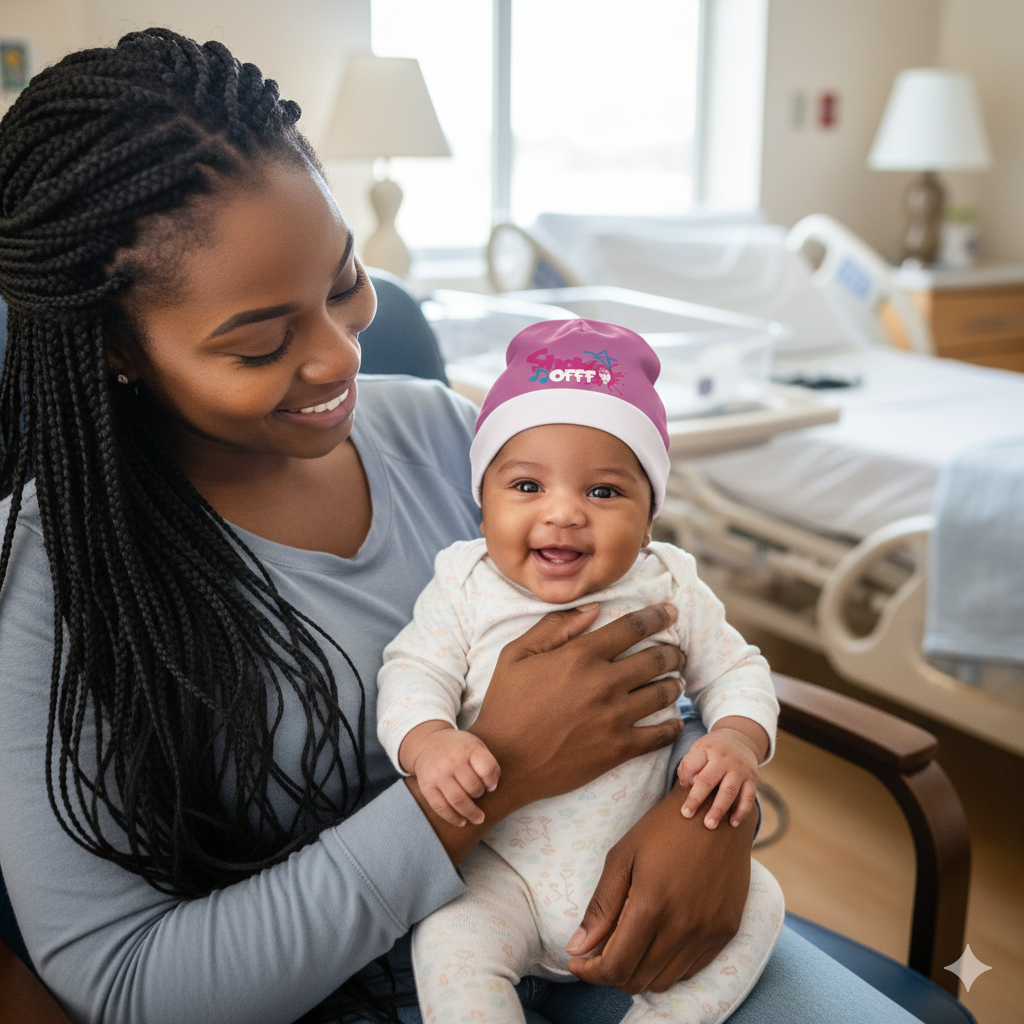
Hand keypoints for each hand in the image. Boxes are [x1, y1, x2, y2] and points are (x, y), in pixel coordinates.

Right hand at [401, 723, 499, 826]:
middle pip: (473, 787)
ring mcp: (438, 774)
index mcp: (468, 748)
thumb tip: (492, 788)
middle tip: (479, 795)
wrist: (428, 744)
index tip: (491, 786)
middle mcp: (452, 760)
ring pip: (458, 800)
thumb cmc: (459, 749)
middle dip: (479, 794)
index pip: (487, 769)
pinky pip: (441, 807)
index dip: (492, 781)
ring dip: (471, 812)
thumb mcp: (475, 745)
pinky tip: (462, 821)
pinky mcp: (427, 787)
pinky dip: (453, 818)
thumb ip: (488, 763)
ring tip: (478, 818)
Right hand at [408, 602, 685, 865]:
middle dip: (673, 651)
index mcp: (579, 656)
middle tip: (678, 651)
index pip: (632, 627)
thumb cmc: (505, 705)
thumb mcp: (516, 654)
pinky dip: (672, 725)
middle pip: (656, 658)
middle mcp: (602, 683)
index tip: (671, 612)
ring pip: (663, 694)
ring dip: (674, 684)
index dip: (657, 616)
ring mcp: (613, 718)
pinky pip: (659, 734)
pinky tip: (673, 721)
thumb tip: (593, 609)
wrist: (505, 762)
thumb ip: (554, 627)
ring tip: (675, 682)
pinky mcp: (618, 749)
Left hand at [565, 782, 754, 992]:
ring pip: (664, 982)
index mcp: (652, 905)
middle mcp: (683, 926)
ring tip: (626, 945)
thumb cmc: (663, 828)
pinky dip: (667, 966)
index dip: (590, 972)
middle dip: (610, 972)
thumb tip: (577, 948)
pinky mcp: (726, 931)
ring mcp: (708, 932)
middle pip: (637, 980)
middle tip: (599, 950)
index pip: (616, 967)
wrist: (715, 811)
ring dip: (639, 972)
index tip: (577, 961)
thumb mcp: (622, 857)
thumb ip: (602, 906)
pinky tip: (655, 940)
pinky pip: (691, 970)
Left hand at [677, 717, 767, 827]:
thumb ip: (690, 764)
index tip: (682, 786)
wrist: (741, 739)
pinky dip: (741, 812)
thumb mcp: (699, 748)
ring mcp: (740, 770)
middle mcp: (724, 760)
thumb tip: (687, 784)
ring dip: (719, 809)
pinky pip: (748, 798)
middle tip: (687, 814)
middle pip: (708, 779)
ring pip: (729, 791)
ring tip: (709, 825)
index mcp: (707, 750)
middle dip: (697, 798)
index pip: (693, 762)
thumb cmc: (713, 749)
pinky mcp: (752, 779)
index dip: (685, 774)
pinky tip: (733, 823)